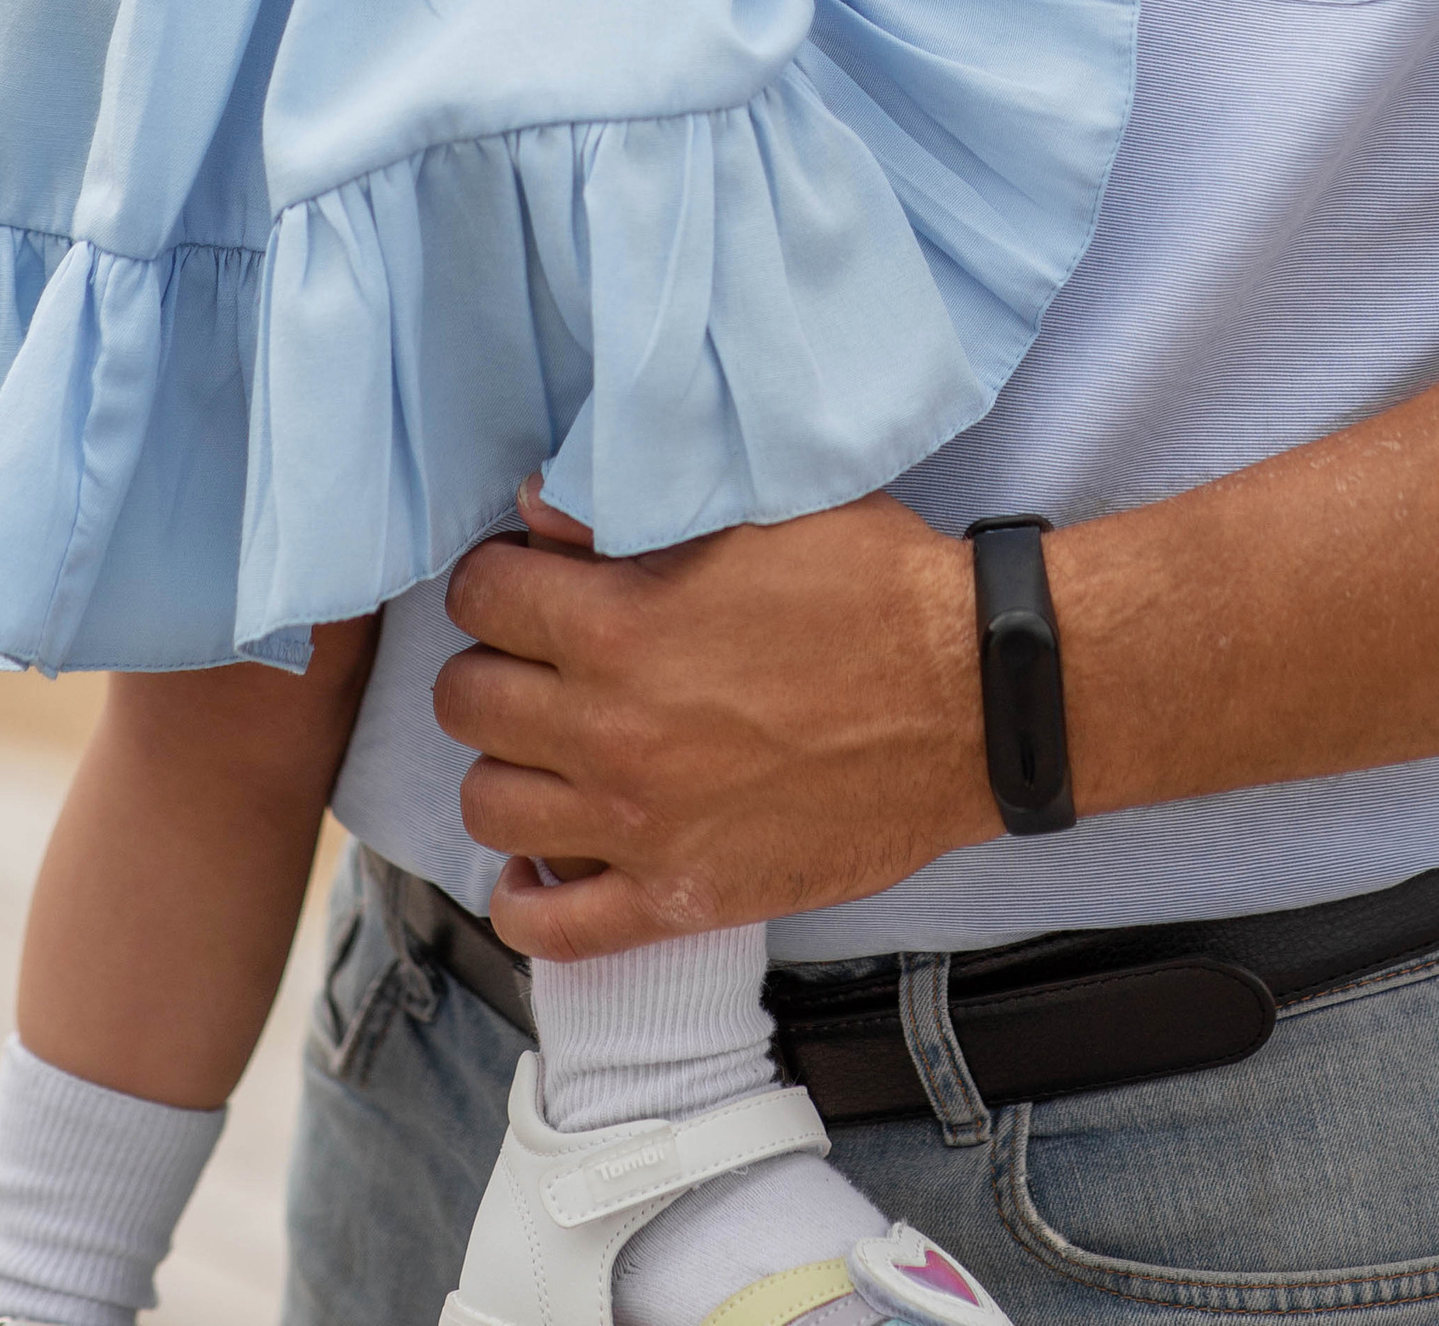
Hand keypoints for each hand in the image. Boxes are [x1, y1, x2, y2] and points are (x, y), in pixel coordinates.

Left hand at [436, 492, 993, 957]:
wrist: (970, 697)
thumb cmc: (875, 587)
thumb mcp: (757, 511)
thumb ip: (634, 509)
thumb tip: (535, 508)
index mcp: (620, 624)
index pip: (481, 597)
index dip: (495, 578)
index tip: (523, 581)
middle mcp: (610, 730)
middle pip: (467, 702)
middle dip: (492, 666)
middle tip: (537, 659)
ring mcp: (640, 825)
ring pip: (489, 808)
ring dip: (507, 769)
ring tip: (548, 747)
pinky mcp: (681, 898)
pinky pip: (554, 929)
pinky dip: (528, 901)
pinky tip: (545, 863)